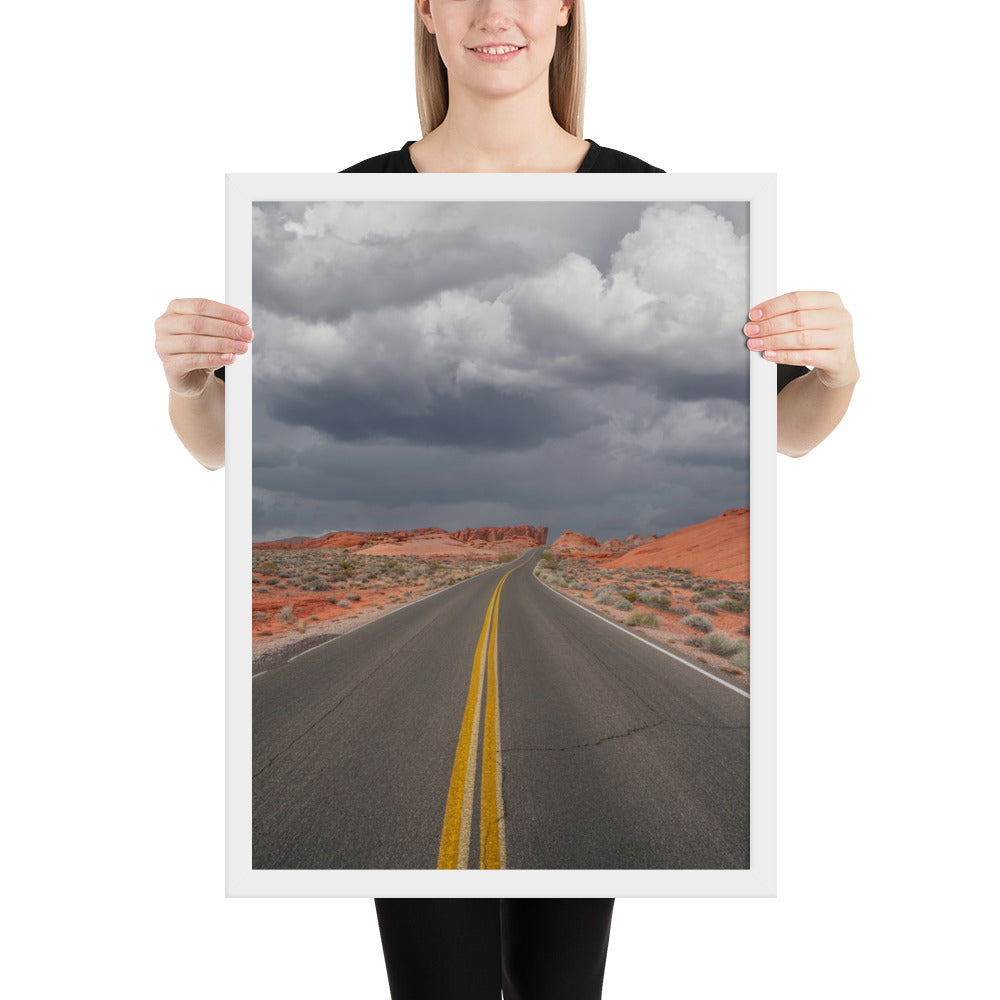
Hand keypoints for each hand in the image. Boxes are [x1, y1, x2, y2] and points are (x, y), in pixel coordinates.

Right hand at [154, 298, 252, 396]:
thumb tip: (243, 327)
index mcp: (174, 309)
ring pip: (194, 342)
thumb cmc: (202, 349)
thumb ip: (224, 326)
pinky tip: (229, 358)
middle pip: (197, 323)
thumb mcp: (212, 333)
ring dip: (223, 344)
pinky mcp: (169, 366)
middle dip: (226, 328)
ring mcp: (163, 345)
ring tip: (242, 347)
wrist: (192, 376)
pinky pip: (193, 360)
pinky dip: (214, 358)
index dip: (224, 311)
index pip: (200, 305)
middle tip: (247, 334)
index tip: (245, 319)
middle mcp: (164, 325)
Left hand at [744, 291, 858, 389]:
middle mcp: (840, 317)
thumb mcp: (810, 320)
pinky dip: (783, 356)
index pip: (798, 298)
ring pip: (801, 338)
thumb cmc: (819, 337)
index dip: (773, 306)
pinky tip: (769, 355)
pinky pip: (806, 357)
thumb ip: (790, 313)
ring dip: (773, 341)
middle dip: (769, 325)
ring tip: (755, 343)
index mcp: (831, 300)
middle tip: (751, 330)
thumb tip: (758, 317)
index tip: (754, 314)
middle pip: (798, 318)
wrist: (840, 364)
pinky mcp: (838, 360)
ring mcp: (842, 339)